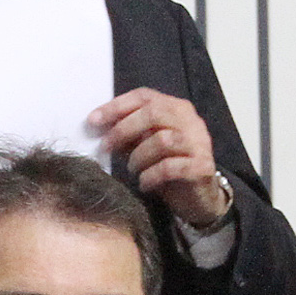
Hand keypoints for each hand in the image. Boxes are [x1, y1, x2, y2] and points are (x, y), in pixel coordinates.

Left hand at [90, 89, 230, 229]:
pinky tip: (145, 183)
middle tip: (107, 146)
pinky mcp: (201, 167)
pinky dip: (150, 176)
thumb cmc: (170, 168)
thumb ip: (130, 134)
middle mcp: (191, 121)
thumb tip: (100, 127)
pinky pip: (169, 167)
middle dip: (124, 129)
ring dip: (138, 157)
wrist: (200, 197)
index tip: (94, 120)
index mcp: (177, 108)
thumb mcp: (147, 146)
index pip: (145, 96)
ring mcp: (199, 143)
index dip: (116, 106)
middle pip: (153, 113)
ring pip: (161, 140)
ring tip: (133, 169)